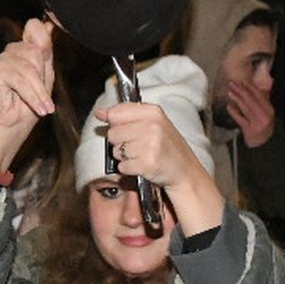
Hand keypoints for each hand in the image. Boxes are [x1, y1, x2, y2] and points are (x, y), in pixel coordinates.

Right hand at [0, 19, 55, 171]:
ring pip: (30, 66)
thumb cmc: (30, 103)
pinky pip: (20, 79)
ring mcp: (4, 60)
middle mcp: (13, 50)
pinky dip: (32, 95)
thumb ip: (47, 53)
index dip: (43, 33)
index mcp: (26, 48)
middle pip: (36, 50)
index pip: (34, 26)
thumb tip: (49, 25)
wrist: (14, 126)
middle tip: (44, 95)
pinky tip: (38, 107)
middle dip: (44, 76)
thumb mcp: (46, 76)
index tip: (49, 50)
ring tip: (43, 106)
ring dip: (40, 91)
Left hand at [93, 99, 221, 233]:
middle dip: (120, 143)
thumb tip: (100, 113)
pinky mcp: (147, 164)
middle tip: (137, 146)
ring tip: (142, 156)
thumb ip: (125, 116)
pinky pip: (122, 166)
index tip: (123, 129)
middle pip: (113, 133)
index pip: (116, 112)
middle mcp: (152, 126)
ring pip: (116, 151)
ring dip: (125, 157)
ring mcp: (150, 145)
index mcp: (153, 112)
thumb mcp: (153, 124)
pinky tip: (141, 166)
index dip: (114, 124)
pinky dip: (128, 169)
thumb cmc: (167, 147)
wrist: (185, 171)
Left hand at [223, 77, 276, 148]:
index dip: (250, 87)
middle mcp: (264, 115)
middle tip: (232, 83)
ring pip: (245, 108)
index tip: (242, 80)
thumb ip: (260, 101)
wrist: (264, 145)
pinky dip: (234, 112)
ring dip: (236, 98)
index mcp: (269, 109)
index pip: (259, 95)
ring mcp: (257, 123)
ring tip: (229, 92)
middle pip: (251, 100)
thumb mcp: (265, 113)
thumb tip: (253, 86)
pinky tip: (229, 106)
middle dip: (241, 90)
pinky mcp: (250, 130)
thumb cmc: (262, 127)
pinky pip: (240, 119)